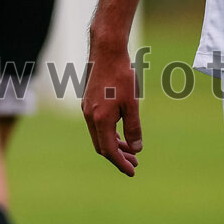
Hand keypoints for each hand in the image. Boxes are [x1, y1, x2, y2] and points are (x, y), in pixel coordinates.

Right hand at [82, 41, 142, 176]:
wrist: (107, 52)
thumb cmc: (122, 75)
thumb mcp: (132, 103)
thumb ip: (133, 127)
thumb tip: (136, 148)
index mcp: (100, 120)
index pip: (109, 150)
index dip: (120, 163)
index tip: (132, 171)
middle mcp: (89, 117)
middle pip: (102, 146)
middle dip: (118, 156)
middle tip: (135, 163)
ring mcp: (87, 110)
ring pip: (99, 136)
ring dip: (114, 144)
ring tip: (131, 150)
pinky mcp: (89, 103)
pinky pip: (98, 126)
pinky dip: (109, 133)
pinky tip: (121, 132)